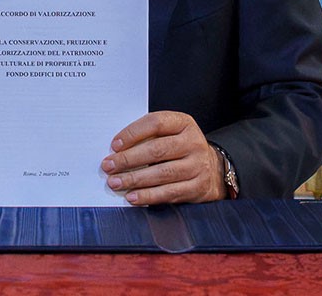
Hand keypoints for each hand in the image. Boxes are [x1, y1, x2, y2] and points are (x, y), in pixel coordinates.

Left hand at [101, 111, 225, 204]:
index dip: (132, 133)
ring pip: (162, 174)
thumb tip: (117, 149)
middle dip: (128, 160)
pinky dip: (148, 196)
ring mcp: (198, 166)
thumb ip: (148, 136)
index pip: (155, 123)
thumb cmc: (180, 147)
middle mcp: (193, 143)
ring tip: (115, 183)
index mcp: (183, 123)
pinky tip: (133, 197)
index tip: (114, 145)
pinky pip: (169, 193)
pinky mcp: (198, 187)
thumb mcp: (170, 132)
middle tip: (108, 166)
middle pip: (156, 150)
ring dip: (134, 180)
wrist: (213, 168)